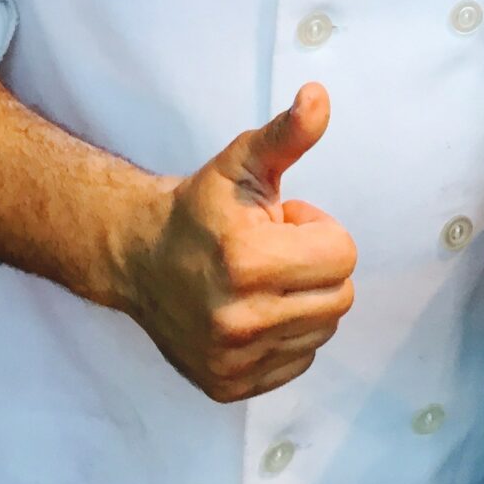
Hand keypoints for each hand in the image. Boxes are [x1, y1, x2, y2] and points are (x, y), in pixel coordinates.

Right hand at [119, 84, 357, 401]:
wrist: (139, 258)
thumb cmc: (202, 208)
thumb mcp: (243, 160)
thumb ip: (288, 132)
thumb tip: (319, 96)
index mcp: (247, 262)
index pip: (344, 255)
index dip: (318, 231)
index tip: (282, 224)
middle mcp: (239, 320)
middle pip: (341, 296)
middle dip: (317, 266)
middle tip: (274, 252)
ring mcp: (232, 360)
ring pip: (324, 330)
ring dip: (304, 300)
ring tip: (262, 279)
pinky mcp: (228, 387)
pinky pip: (299, 362)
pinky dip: (287, 335)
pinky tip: (254, 309)